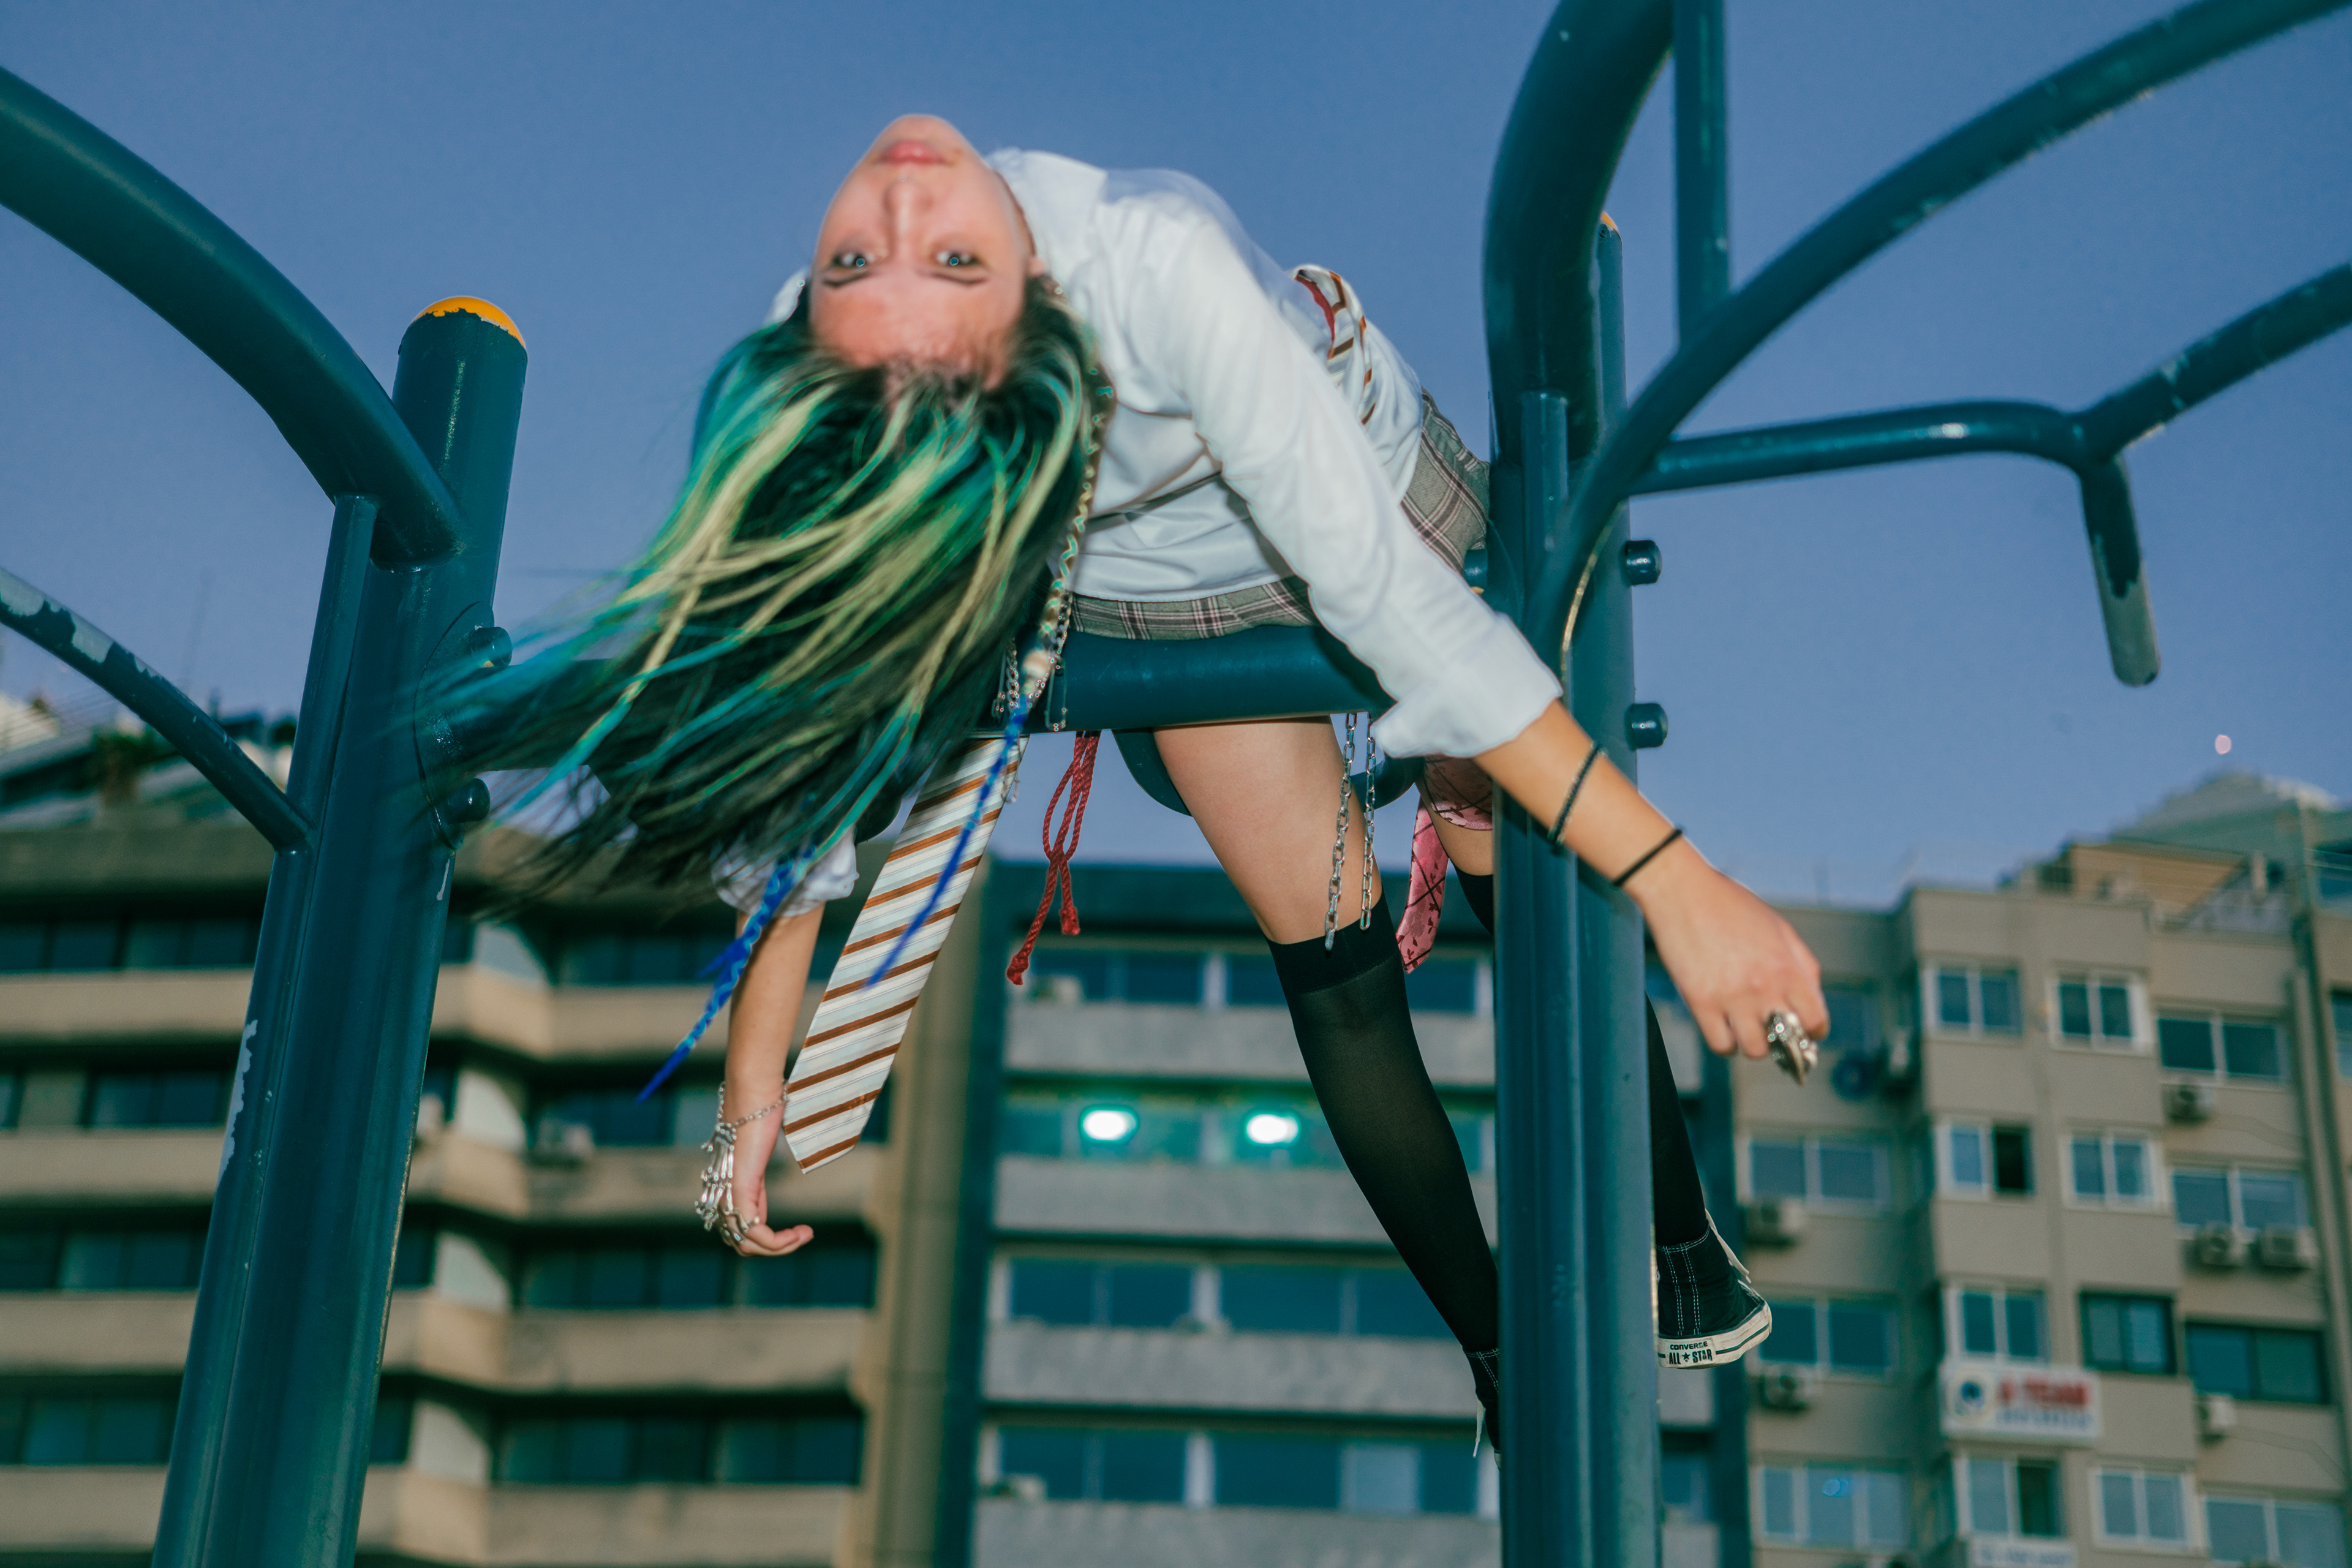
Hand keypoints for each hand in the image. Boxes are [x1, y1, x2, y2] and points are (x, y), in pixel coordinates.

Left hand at [724, 1093, 813, 1257]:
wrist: (754, 1091)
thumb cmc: (762, 1107)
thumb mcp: (765, 1139)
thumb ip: (763, 1153)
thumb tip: (778, 1145)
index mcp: (731, 1185)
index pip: (740, 1229)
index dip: (770, 1239)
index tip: (800, 1230)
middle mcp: (724, 1193)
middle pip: (741, 1244)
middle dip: (774, 1249)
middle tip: (803, 1236)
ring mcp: (730, 1193)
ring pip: (747, 1244)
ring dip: (780, 1248)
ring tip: (805, 1235)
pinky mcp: (740, 1190)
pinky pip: (755, 1232)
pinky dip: (779, 1242)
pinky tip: (800, 1233)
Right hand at [1628, 838, 1827, 1059]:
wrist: (1682, 891)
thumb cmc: (1729, 904)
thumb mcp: (1779, 927)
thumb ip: (1802, 963)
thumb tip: (1812, 995)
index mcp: (1787, 967)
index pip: (1816, 1021)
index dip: (1813, 1030)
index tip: (1805, 1031)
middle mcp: (1763, 986)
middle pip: (1787, 1042)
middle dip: (1783, 1039)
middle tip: (1772, 1030)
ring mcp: (1731, 996)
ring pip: (1755, 1050)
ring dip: (1753, 1043)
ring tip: (1744, 1026)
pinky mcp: (1700, 1002)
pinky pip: (1721, 1045)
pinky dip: (1725, 1042)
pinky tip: (1723, 1025)